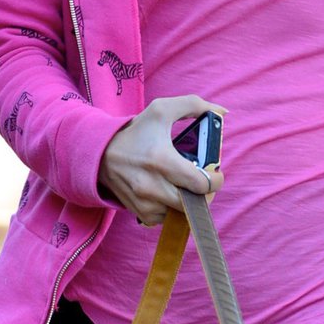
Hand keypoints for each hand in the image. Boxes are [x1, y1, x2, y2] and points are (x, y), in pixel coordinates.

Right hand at [97, 96, 226, 225]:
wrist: (101, 154)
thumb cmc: (135, 132)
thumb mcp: (161, 110)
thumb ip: (193, 104)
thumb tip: (222, 111)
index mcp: (162, 160)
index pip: (201, 184)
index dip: (215, 180)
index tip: (215, 173)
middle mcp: (152, 186)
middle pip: (194, 204)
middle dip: (204, 194)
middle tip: (203, 182)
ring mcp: (145, 202)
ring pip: (182, 214)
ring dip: (189, 202)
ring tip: (186, 187)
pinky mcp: (140, 213)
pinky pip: (167, 219)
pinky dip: (172, 210)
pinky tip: (170, 195)